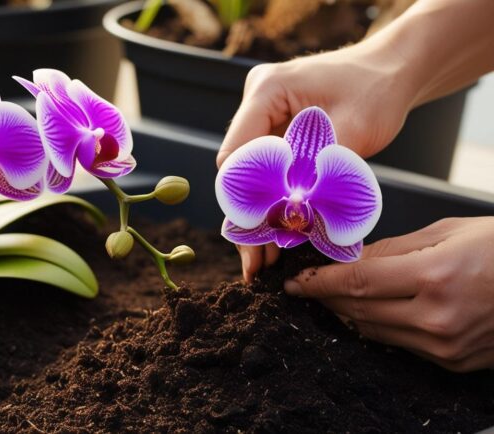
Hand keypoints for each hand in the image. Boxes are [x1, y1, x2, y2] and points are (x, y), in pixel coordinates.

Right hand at [218, 43, 416, 280]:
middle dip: (249, 219)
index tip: (262, 238)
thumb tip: (294, 216)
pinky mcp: (274, 133)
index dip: (246, 201)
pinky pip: (267, 174)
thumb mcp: (353, 131)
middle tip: (257, 264)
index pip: (237, 156)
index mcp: (266, 92)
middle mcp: (255, 104)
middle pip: (238, 173)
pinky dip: (274, 204)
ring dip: (260, 218)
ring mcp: (262, 118)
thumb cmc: (378, 90)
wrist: (393, 71)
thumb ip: (319, 171)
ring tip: (265, 263)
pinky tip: (279, 238)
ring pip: (250, 179)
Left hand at [283, 217, 493, 371]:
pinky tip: (369, 310)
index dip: (320, 283)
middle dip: (327, 298)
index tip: (297, 281)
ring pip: (374, 331)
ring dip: (347, 314)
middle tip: (308, 286)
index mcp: (434, 278)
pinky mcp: (452, 361)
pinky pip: (399, 343)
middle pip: (358, 311)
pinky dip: (377, 326)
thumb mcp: (448, 233)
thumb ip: (393, 248)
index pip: (356, 283)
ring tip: (332, 296)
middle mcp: (437, 318)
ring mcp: (445, 345)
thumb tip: (353, 258)